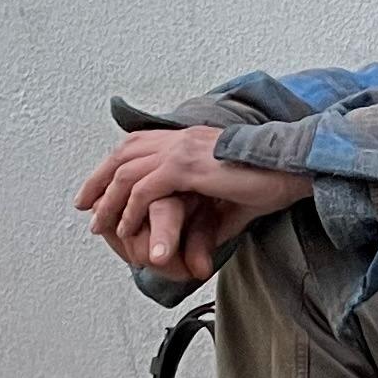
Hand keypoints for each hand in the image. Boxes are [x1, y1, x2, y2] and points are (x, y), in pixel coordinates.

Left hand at [75, 124, 313, 281]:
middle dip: (98, 179)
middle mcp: (180, 138)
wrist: (294, 169)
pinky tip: (125, 228)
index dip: (115, 165)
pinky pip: (144, 190)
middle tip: (83, 205)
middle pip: (123, 153)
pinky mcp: (185, 167)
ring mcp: (181, 150)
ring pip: (126, 172)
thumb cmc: (274, 182)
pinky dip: (130, 210)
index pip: (139, 145)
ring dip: (108, 200)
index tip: (100, 189)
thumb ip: (210, 216)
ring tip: (98, 224)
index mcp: (191, 138)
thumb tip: (201, 240)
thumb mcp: (233, 201)